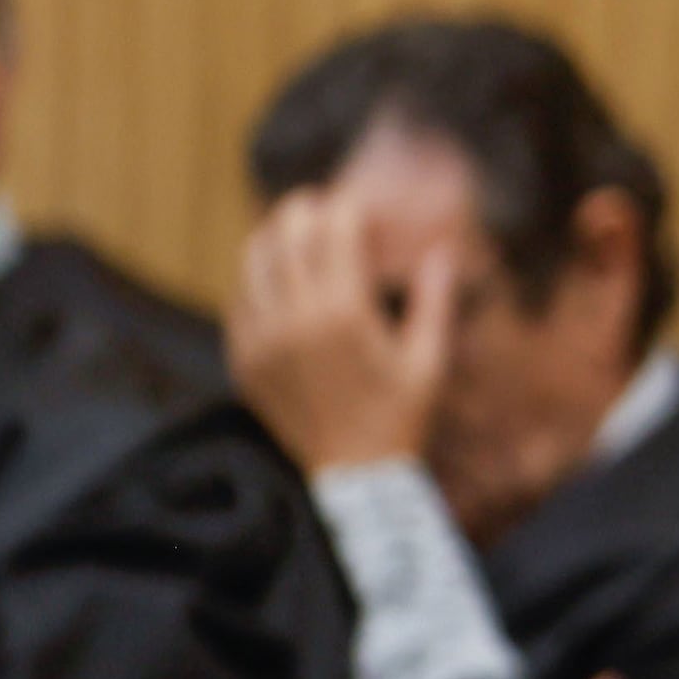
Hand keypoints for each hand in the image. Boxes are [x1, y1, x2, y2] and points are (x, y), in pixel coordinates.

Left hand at [226, 189, 453, 477]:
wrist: (353, 477)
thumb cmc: (401, 417)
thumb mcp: (428, 359)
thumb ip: (433, 299)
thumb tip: (440, 251)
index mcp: (345, 314)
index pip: (334, 232)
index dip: (347, 206)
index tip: (360, 201)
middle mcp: (295, 319)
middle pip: (287, 234)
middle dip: (306, 209)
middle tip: (324, 205)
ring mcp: (261, 338)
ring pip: (254, 260)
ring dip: (275, 237)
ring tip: (296, 231)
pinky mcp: (243, 358)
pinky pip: (238, 299)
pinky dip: (257, 278)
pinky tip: (278, 278)